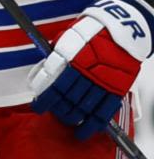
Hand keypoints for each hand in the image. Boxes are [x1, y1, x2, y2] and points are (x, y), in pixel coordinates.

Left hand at [29, 0, 152, 139]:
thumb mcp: (67, 39)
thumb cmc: (90, 31)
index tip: (38, 107)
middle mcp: (84, 71)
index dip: (44, 99)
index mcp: (69, 57)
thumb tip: (42, 75)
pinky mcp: (116, 88)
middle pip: (66, 98)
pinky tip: (84, 131)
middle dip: (57, 109)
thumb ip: (56, 57)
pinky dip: (93, 124)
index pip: (52, 84)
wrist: (121, 27)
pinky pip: (104, 112)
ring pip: (83, 107)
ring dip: (72, 117)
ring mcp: (101, 81)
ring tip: (66, 121)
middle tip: (54, 112)